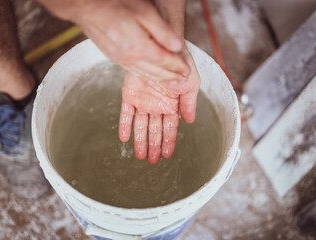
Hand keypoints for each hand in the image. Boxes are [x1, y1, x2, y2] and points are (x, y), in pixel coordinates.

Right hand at [46, 0, 190, 80]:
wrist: (86, 7)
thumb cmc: (115, 5)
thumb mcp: (145, 12)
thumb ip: (162, 32)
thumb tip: (177, 46)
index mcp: (139, 48)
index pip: (165, 62)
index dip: (178, 67)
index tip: (187, 72)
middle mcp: (130, 58)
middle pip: (156, 72)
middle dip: (171, 76)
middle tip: (182, 79)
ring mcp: (120, 60)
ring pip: (145, 74)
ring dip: (160, 78)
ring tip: (170, 80)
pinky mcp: (114, 58)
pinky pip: (134, 71)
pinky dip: (146, 75)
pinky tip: (151, 75)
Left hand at [119, 49, 199, 163]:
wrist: (161, 46)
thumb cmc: (179, 63)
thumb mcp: (190, 83)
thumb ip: (189, 103)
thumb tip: (190, 122)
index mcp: (171, 104)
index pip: (170, 128)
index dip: (168, 142)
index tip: (166, 155)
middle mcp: (156, 105)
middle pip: (155, 130)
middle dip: (154, 146)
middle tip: (151, 162)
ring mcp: (143, 100)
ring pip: (140, 125)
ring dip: (140, 141)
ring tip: (140, 156)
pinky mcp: (129, 94)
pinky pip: (125, 113)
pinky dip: (124, 125)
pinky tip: (124, 138)